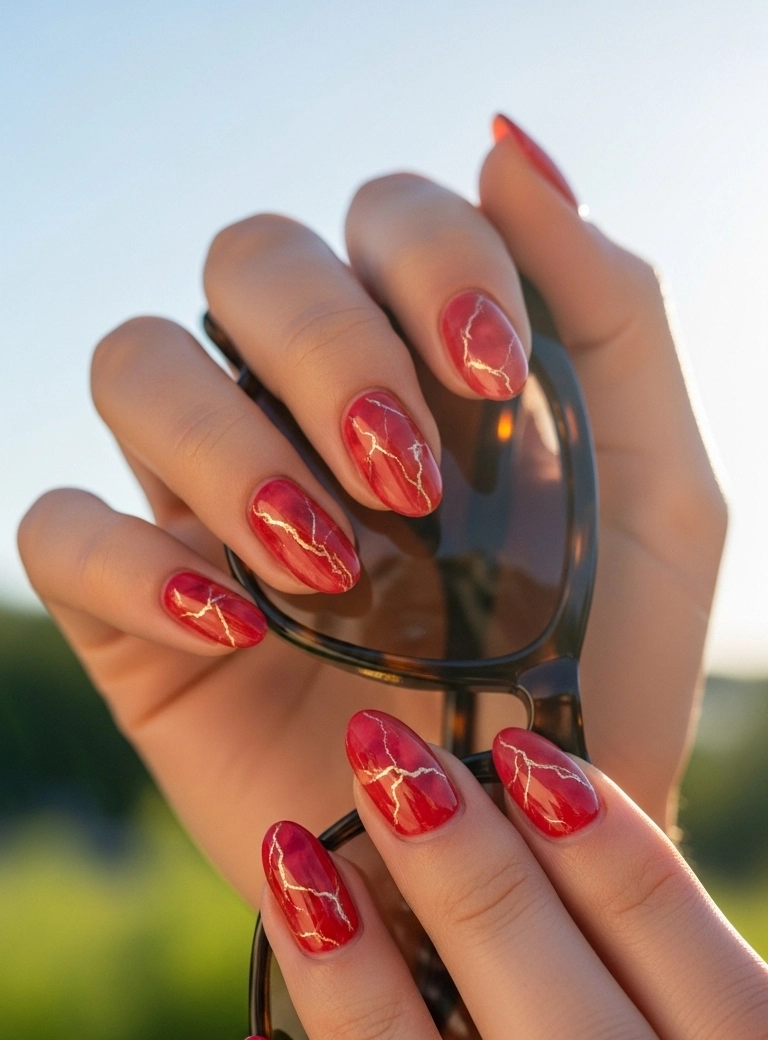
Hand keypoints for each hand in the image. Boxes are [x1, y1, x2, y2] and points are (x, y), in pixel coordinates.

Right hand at [18, 121, 724, 905]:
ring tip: (331, 567)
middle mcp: (299, 411)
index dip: (429, 262)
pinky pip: (61, 532)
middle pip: (248, 261)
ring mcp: (207, 508)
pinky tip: (233, 627)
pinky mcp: (135, 616)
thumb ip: (612, 319)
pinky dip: (132, 562)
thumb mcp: (654, 501)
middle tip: (409, 477)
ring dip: (231, 444)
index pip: (383, 219)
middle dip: (329, 347)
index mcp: (419, 364)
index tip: (493, 378)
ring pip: (134, 362)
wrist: (528, 850)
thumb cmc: (595, 678)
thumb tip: (508, 146)